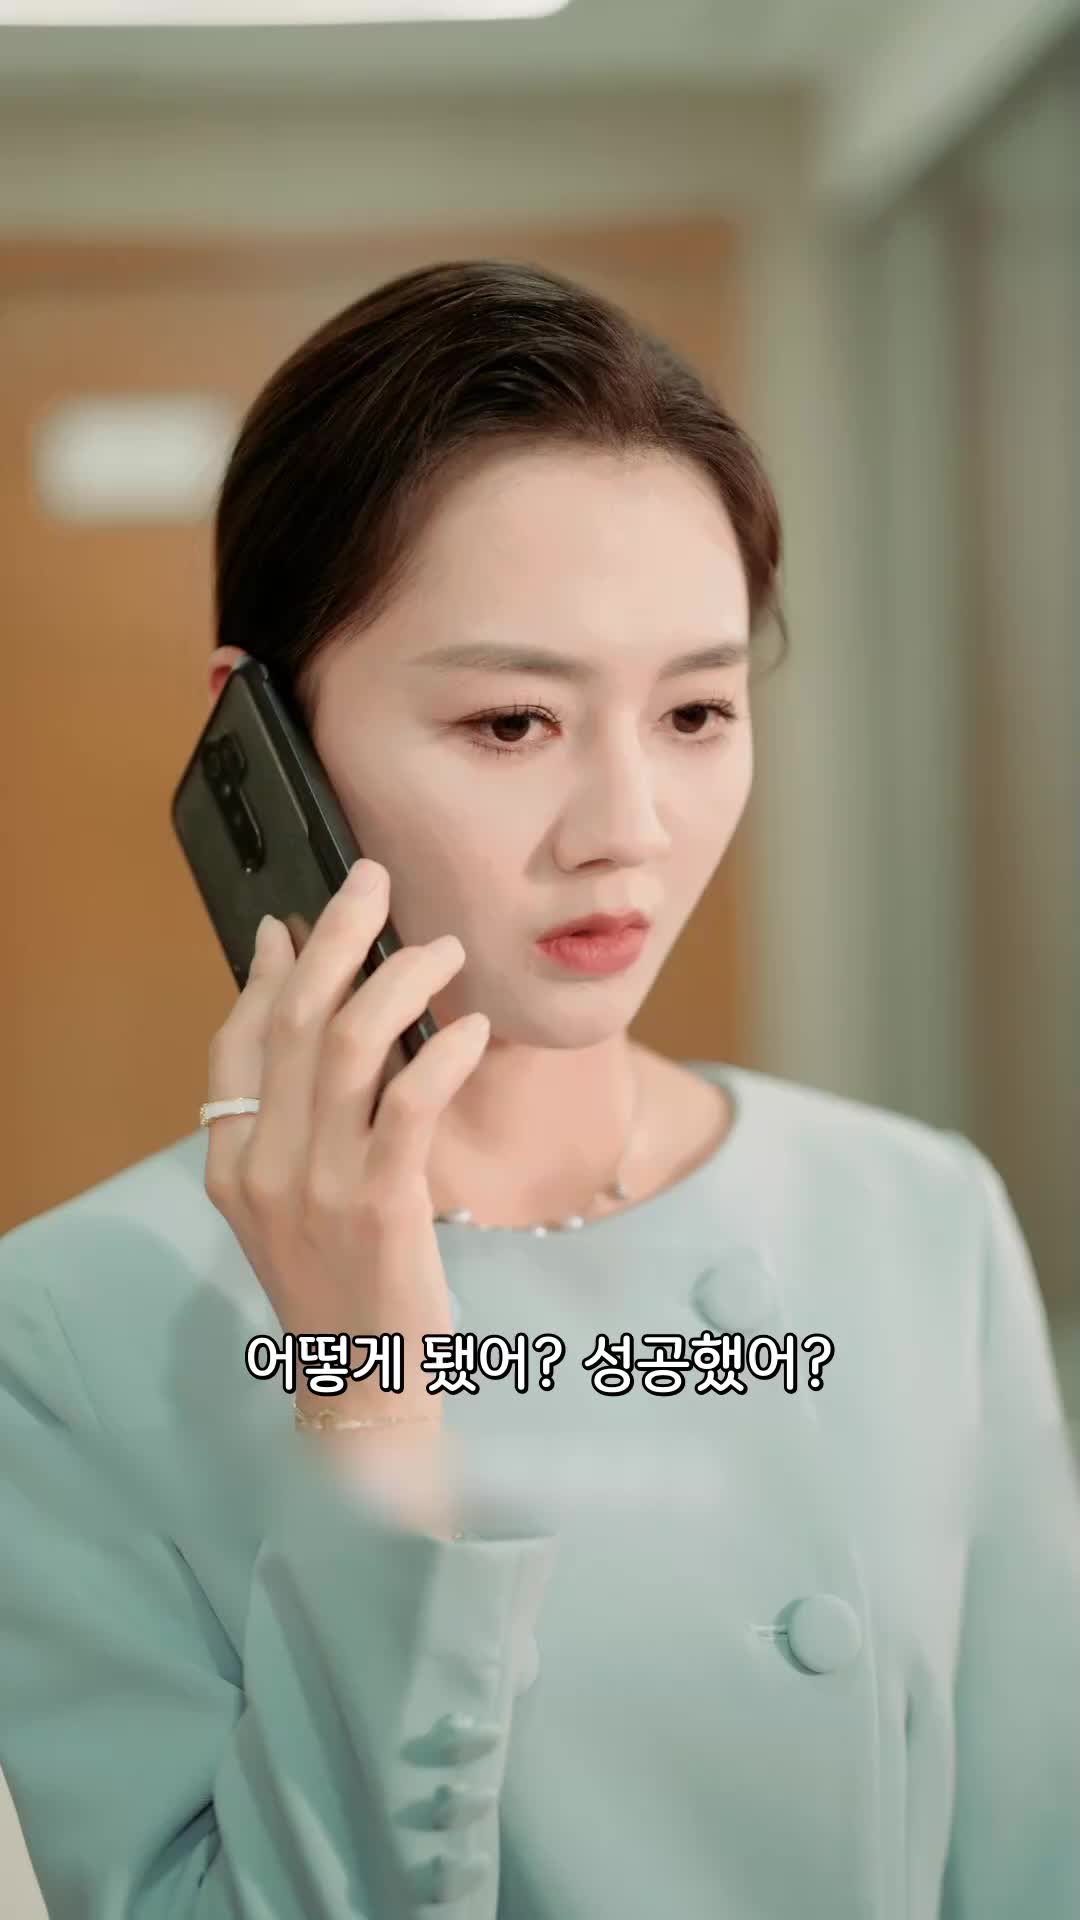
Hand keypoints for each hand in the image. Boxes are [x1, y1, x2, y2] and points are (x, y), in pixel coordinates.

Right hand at [203, 859, 488, 1433]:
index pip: (237, 1041)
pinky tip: (474, 1029)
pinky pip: (409, 1104)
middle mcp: (264, 1167)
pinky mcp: (383, 1204)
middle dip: (337, 938)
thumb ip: (290, 1111)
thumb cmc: (341, 1281)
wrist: (363, 1383)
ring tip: (444, 948)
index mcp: (232, 1163)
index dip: (270, 971)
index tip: (300, 920)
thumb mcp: (290, 1199)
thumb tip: (301, 1015)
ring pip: (346, 1047)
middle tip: (374, 882)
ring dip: (399, 980)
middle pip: (292, 1021)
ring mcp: (318, 1186)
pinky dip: (442, 1054)